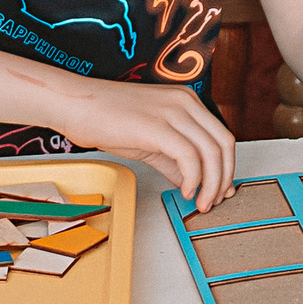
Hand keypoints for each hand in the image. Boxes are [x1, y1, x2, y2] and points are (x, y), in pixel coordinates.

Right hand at [62, 80, 234, 213]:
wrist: (76, 105)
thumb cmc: (106, 118)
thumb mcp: (150, 139)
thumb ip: (173, 160)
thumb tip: (190, 182)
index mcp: (187, 101)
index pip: (221, 136)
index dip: (226, 167)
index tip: (220, 189)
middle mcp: (185, 102)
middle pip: (224, 144)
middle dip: (223, 178)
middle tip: (214, 201)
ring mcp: (173, 112)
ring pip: (211, 152)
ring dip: (211, 184)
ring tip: (200, 202)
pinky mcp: (157, 126)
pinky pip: (189, 157)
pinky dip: (193, 179)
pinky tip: (185, 191)